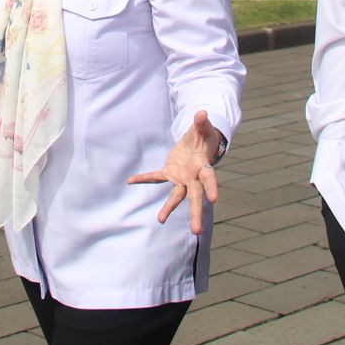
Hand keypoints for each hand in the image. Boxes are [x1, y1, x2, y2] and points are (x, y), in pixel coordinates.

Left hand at [127, 109, 223, 234]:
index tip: (214, 199)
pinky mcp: (170, 172)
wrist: (199, 141)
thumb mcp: (204, 127)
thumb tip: (201, 113)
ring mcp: (181, 177)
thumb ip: (202, 122)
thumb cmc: (204, 135)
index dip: (211, 187)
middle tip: (196, 231)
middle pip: (195, 196)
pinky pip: (156, 177)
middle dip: (195, 213)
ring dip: (169, 207)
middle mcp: (193, 176)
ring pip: (176, 195)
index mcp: (203, 166)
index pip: (209, 178)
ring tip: (160, 220)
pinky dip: (144, 178)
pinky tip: (131, 180)